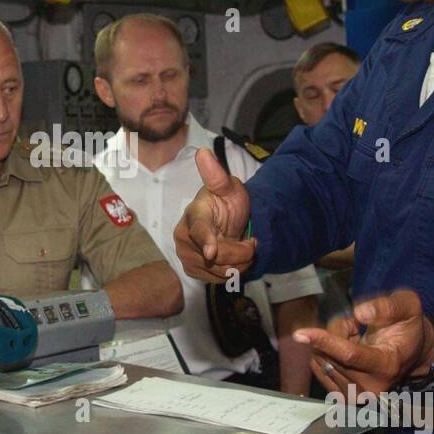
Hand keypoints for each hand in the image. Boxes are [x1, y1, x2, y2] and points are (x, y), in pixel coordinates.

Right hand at [173, 148, 256, 282]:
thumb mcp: (228, 187)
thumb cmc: (226, 203)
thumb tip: (203, 152)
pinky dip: (233, 271)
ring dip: (240, 262)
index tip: (212, 253)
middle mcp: (184, 237)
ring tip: (241, 248)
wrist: (226, 224)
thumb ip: (216, 175)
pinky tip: (233, 259)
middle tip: (250, 240)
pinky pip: (219, 280)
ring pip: (221, 271)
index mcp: (194, 215)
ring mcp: (186, 256)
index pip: (199, 230)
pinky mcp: (192, 271)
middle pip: (219, 256)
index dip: (206, 241)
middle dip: (242, 251)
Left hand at [299, 289, 433, 397]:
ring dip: (330, 344)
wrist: (413, 351)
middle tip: (354, 324)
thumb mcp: (407, 305)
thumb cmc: (407, 326)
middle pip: (332, 356)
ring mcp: (357, 396)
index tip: (300, 333)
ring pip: (323, 362)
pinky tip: (345, 348)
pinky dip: (327, 354)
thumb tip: (359, 313)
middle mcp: (372, 387)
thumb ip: (386, 307)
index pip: (349, 355)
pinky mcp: (344, 397)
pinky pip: (320, 369)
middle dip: (335, 333)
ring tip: (354, 337)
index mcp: (387, 365)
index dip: (324, 342)